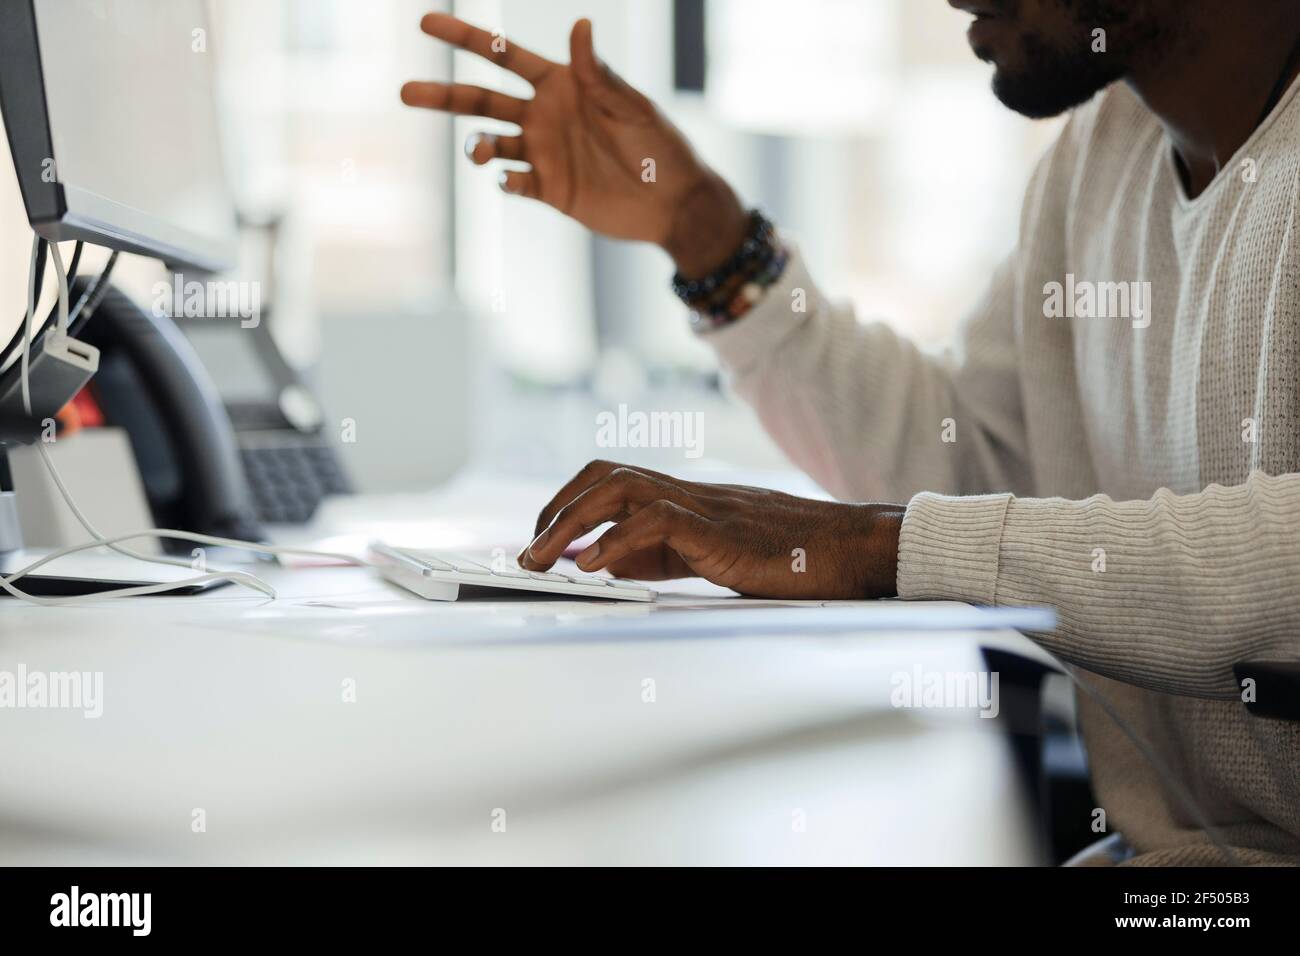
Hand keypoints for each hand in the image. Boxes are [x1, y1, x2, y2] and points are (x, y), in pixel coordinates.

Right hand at [401, 13, 749, 275]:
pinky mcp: (548, 189)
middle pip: (480, 100)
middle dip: (442, 94)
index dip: (465, 39)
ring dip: (476, 147)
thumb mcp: (631, 107)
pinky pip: (513, 182)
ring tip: (479, 153)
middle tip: (405, 91)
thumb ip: (599, 74)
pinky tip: (510, 180)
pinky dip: (505, 181)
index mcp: (561, 84)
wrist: (672, 203)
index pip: (503, 56)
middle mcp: (544, 115)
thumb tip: (580, 25)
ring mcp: (543, 153)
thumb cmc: (660, 147)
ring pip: (490, 143)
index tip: (427, 23)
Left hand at [519, 461, 903, 598]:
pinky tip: (592, 566)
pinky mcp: (721, 530)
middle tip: (527, 553)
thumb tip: (603, 561)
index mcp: (688, 499)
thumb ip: (660, 554)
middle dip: (556, 510)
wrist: (854, 549)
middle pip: (605, 476)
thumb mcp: (713, 557)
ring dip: (570, 523)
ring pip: (620, 488)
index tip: (541, 541)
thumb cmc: (794, 558)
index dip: (568, 504)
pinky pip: (658, 521)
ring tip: (542, 559)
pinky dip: (615, 542)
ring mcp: (705, 507)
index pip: (612, 482)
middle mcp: (690, 494)